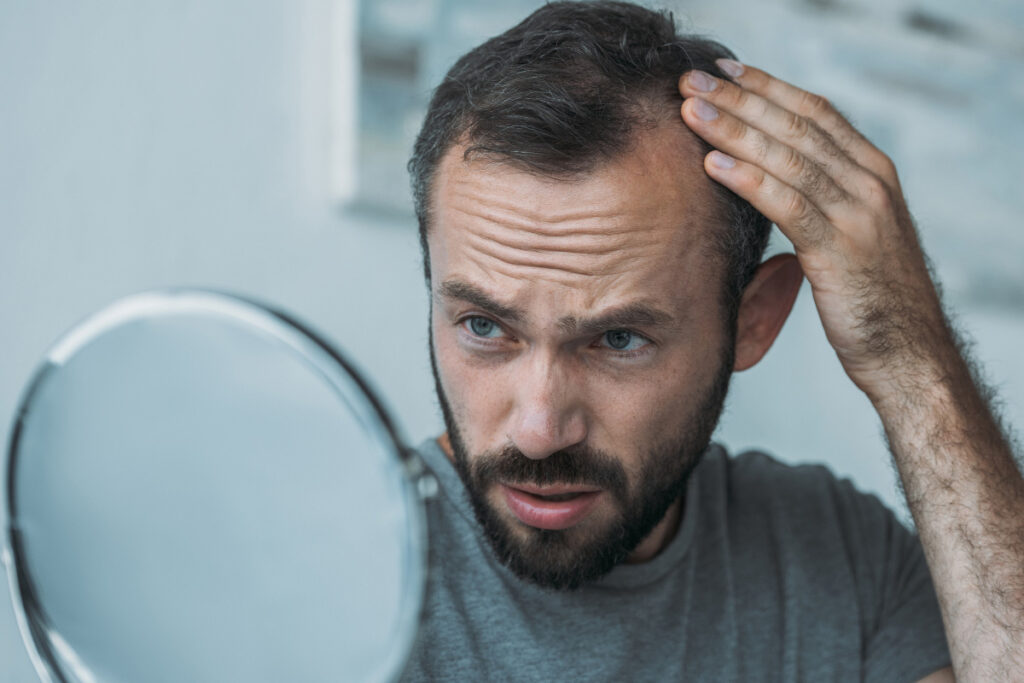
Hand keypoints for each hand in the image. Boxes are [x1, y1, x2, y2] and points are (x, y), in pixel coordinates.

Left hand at [678, 61, 953, 402]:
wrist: (909, 352)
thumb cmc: (871, 296)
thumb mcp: (851, 233)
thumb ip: (822, 198)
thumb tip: (771, 175)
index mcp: (873, 171)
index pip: (815, 112)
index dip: (767, 87)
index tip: (723, 71)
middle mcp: (870, 183)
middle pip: (796, 126)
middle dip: (740, 99)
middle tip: (691, 81)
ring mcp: (859, 214)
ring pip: (788, 158)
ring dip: (734, 131)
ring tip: (690, 113)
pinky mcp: (841, 250)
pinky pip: (788, 204)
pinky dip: (748, 180)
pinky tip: (712, 165)